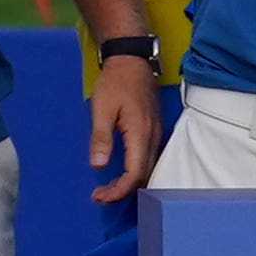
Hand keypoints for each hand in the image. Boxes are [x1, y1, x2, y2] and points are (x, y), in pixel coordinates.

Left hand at [83, 52, 165, 200]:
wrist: (131, 59)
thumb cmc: (115, 81)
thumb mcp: (102, 108)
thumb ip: (101, 138)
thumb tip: (98, 166)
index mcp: (140, 134)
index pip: (134, 175)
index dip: (118, 191)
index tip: (98, 196)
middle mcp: (153, 137)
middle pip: (144, 177)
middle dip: (123, 192)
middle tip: (100, 196)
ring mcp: (157, 133)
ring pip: (149, 169)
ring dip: (130, 183)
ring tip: (108, 188)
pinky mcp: (155, 129)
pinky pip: (150, 159)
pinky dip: (136, 172)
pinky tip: (122, 172)